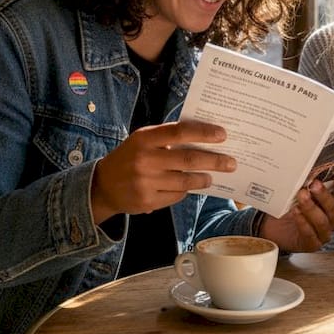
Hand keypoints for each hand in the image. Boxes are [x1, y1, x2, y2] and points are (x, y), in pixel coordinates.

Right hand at [90, 121, 235, 222]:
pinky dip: (186, 191)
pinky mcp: (147, 201)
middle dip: (214, 161)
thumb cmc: (130, 157)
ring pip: (186, 181)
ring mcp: (145, 182)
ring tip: (211, 177)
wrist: (103, 185)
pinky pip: (176, 196)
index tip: (223, 135)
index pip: (180, 132)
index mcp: (144, 139)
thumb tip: (204, 136)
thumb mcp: (142, 140)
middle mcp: (144, 159)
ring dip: (203, 179)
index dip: (203, 133)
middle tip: (231, 163)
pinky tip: (188, 187)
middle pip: (188, 159)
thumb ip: (167, 138)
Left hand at [259, 169, 333, 251]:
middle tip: (314, 185)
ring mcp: (323, 234)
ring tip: (302, 196)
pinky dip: (303, 222)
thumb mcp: (299, 194)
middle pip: (332, 208)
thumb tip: (307, 167)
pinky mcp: (312, 244)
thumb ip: (307, 184)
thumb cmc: (290, 209)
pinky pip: (309, 234)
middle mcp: (331, 221)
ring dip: (311, 208)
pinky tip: (296, 213)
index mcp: (332, 207)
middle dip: (324, 195)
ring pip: (322, 221)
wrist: (275, 228)